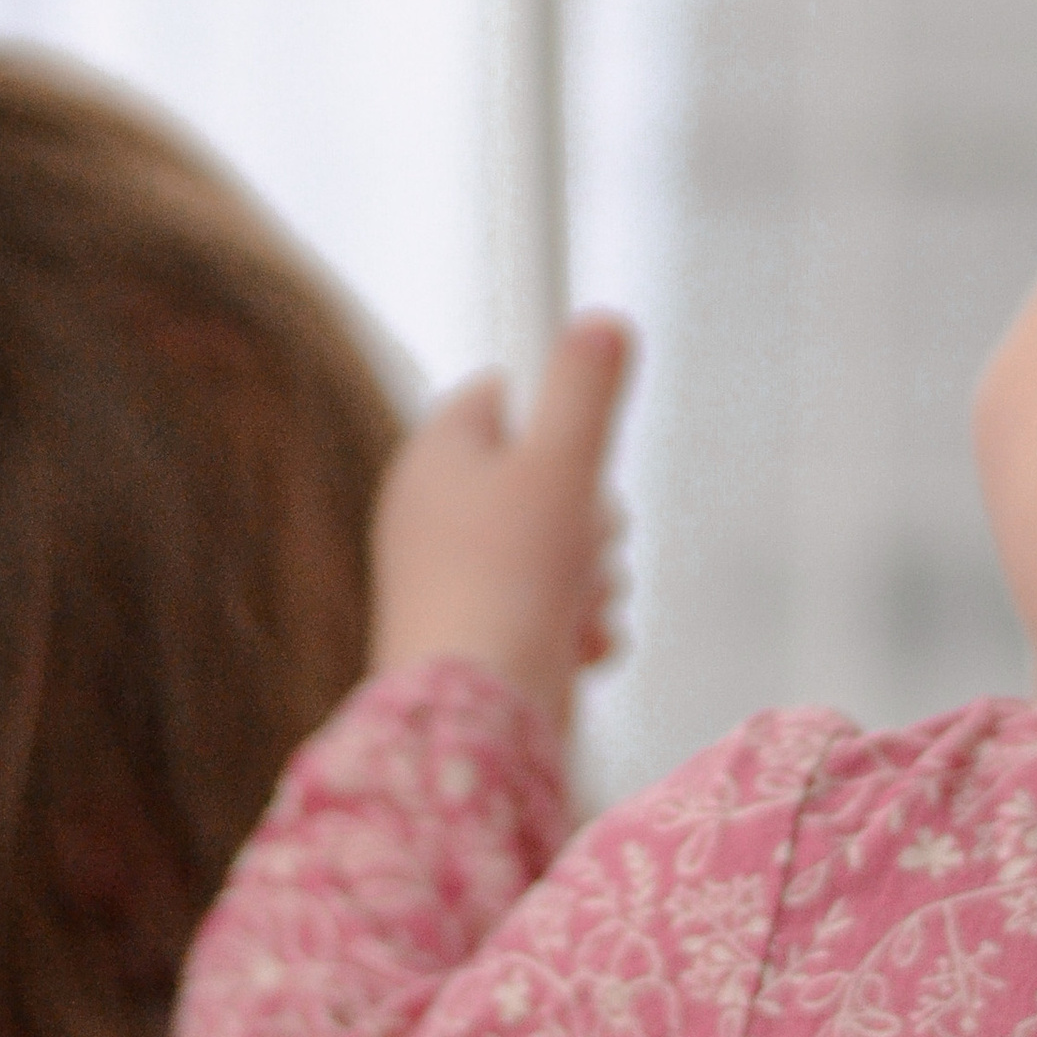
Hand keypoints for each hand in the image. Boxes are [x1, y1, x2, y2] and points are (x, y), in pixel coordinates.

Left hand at [370, 315, 634, 735]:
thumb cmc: (505, 586)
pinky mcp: (478, 631)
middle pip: (542, 474)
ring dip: (590, 574)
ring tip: (575, 599)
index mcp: (436, 455)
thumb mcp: (562, 461)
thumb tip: (602, 321)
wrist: (477, 715)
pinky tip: (576, 643)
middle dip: (588, 511)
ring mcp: (453, 576)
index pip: (499, 393)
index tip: (582, 443)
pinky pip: (548, 607)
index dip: (554, 413)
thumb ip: (585, 386)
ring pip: (555, 547)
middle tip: (582, 535)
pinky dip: (574, 622)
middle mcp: (434, 512)